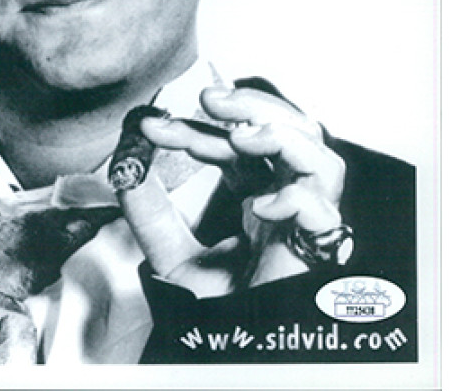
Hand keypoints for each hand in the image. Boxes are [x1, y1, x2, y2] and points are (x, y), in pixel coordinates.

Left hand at [117, 78, 345, 297]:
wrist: (226, 354)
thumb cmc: (210, 307)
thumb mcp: (167, 248)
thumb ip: (147, 207)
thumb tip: (125, 160)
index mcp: (255, 192)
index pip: (233, 143)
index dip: (194, 127)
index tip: (149, 126)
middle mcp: (284, 200)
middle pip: (289, 131)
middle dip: (251, 104)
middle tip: (207, 96)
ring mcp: (304, 225)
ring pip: (321, 157)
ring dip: (282, 136)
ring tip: (239, 137)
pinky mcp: (315, 255)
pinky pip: (326, 214)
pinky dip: (297, 200)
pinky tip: (258, 208)